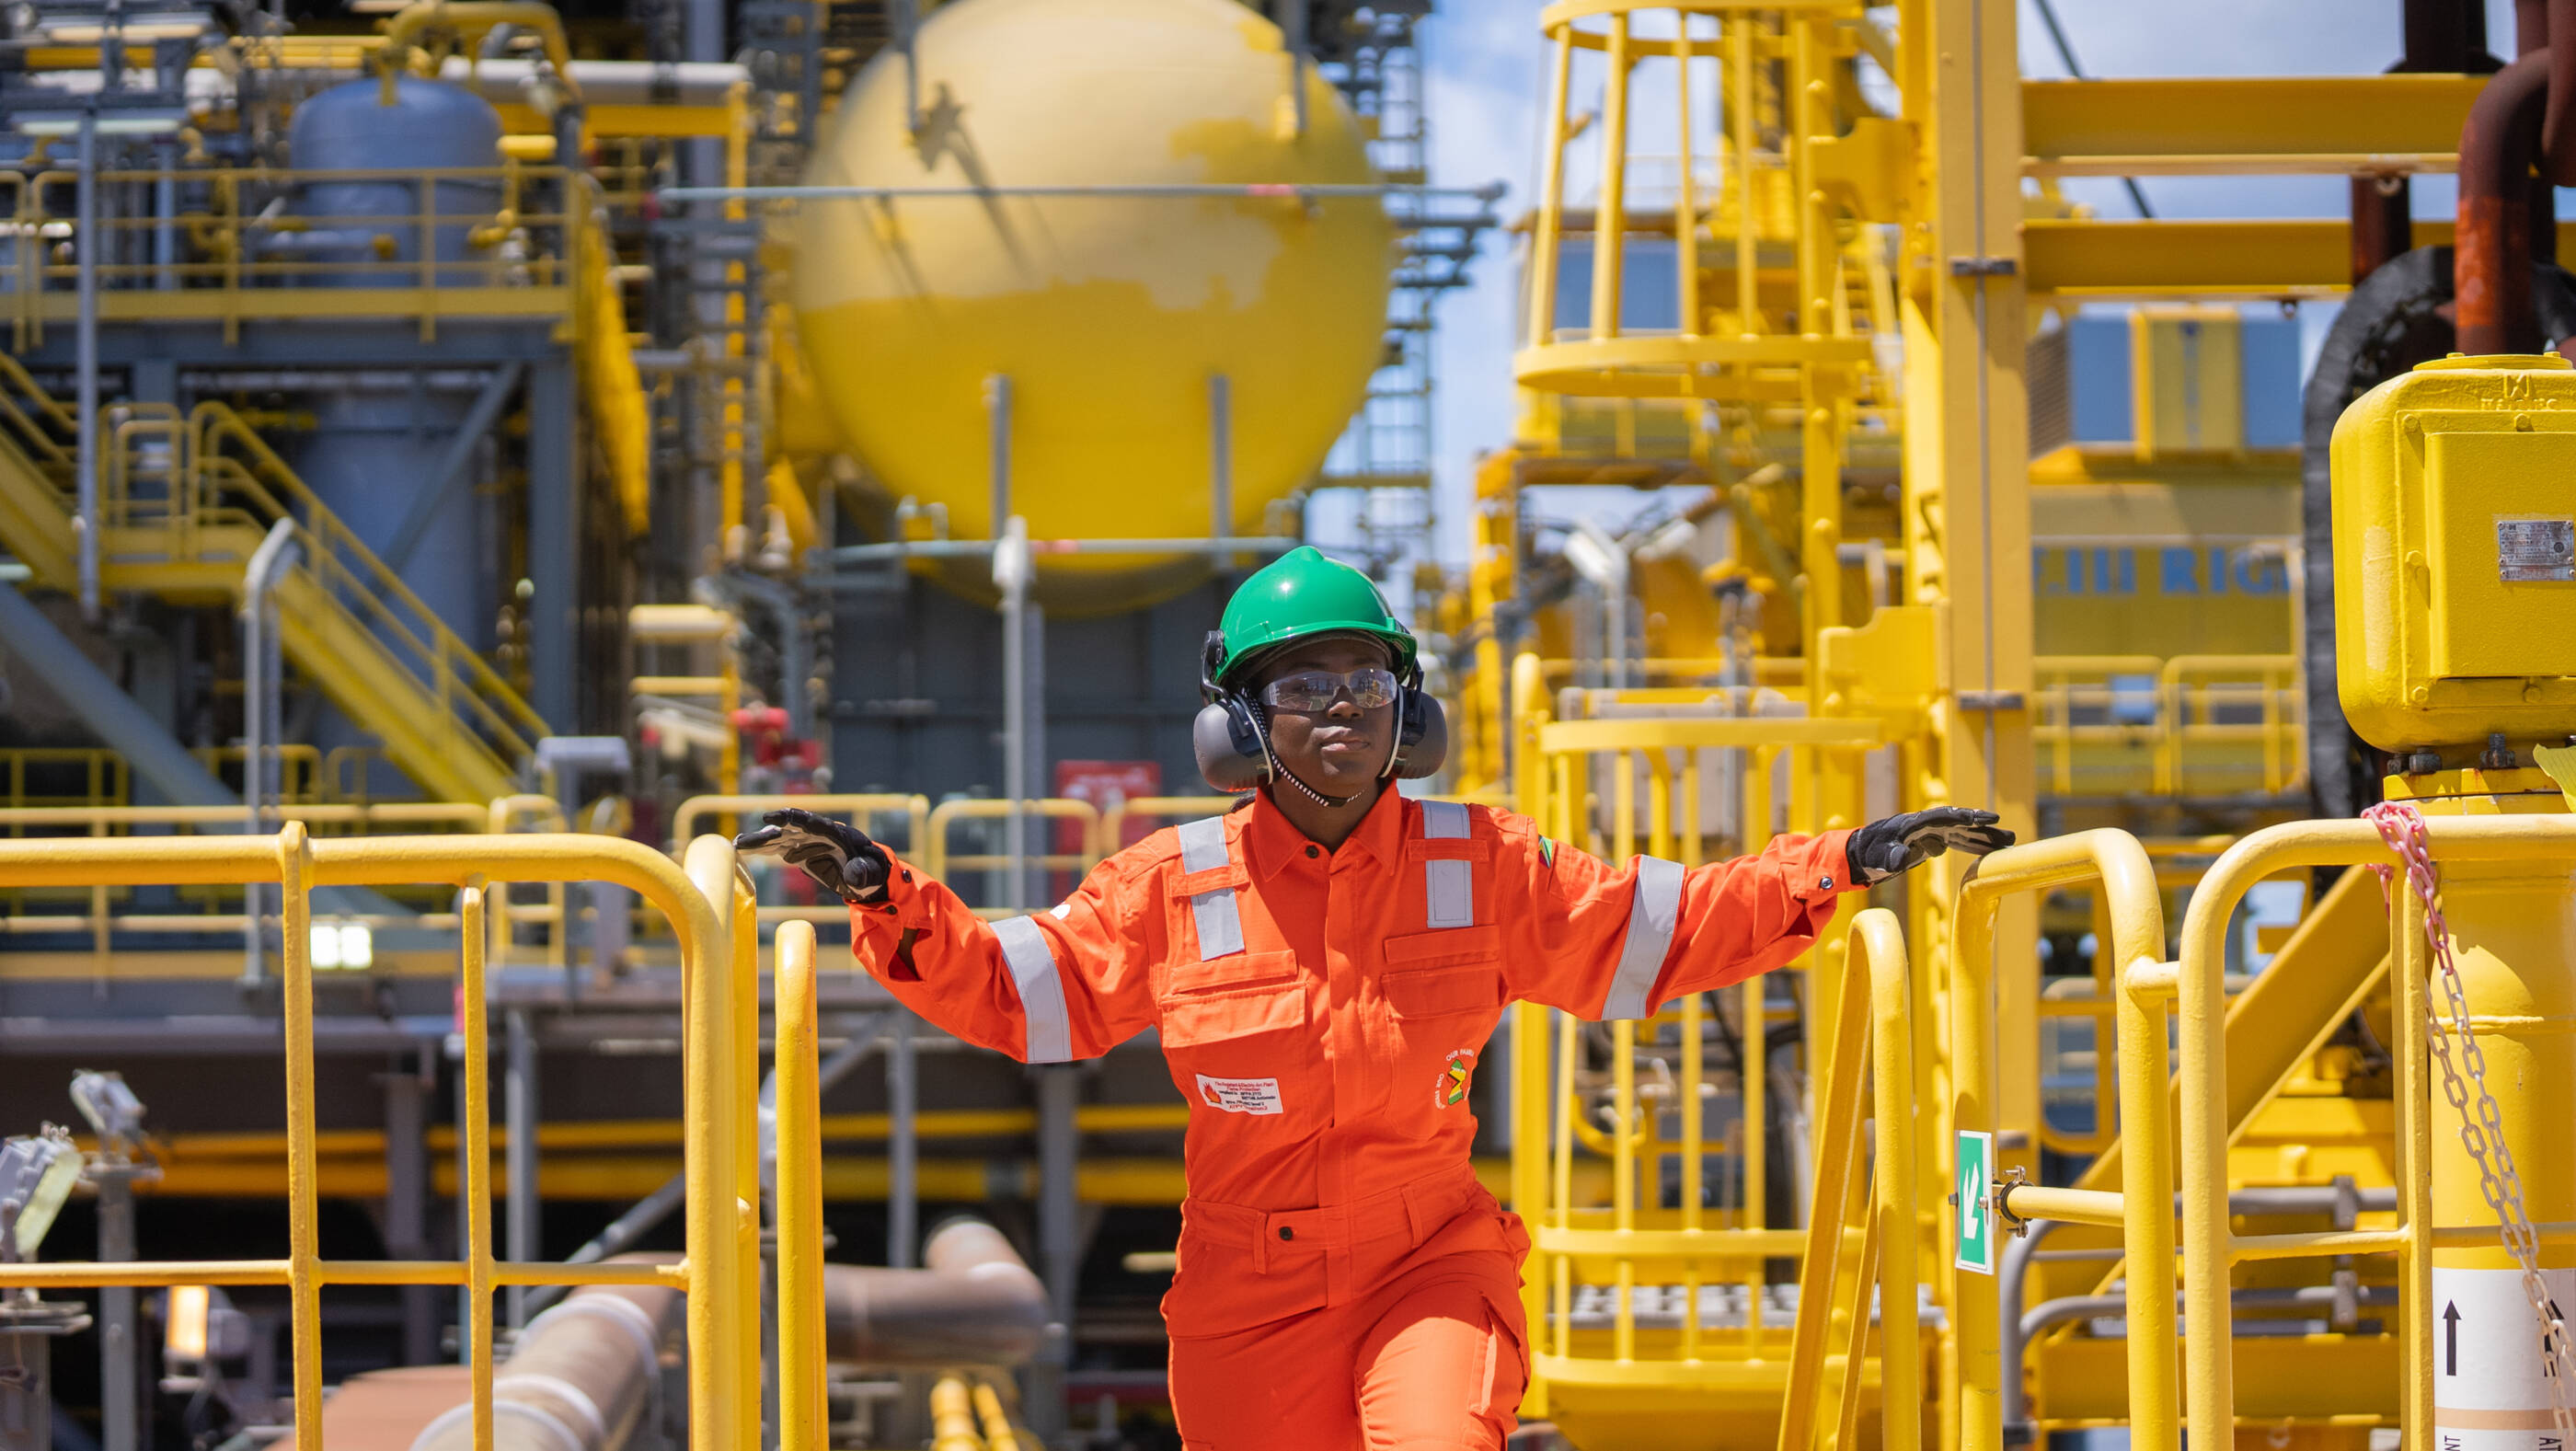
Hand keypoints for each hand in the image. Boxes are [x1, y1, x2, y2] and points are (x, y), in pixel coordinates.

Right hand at [734, 808, 891, 903]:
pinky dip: (762, 849)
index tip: (770, 819)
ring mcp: (806, 841)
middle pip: (789, 829)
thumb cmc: (871, 872)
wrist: (866, 874)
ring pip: (780, 838)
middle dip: (768, 833)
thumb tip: (854, 876)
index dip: (790, 819)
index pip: (811, 822)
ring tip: (737, 845)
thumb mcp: (871, 875)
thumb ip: (863, 874)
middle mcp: (817, 833)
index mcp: (836, 833)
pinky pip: (777, 848)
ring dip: (759, 842)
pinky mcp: (798, 851)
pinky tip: (743, 851)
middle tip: (743, 840)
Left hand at [1845, 807, 2013, 885]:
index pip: (1943, 817)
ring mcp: (1931, 832)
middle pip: (1959, 823)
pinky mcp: (1933, 841)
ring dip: (1985, 838)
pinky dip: (1975, 845)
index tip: (1983, 819)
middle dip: (1983, 829)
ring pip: (1963, 832)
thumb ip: (1890, 857)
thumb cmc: (1870, 854)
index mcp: (1913, 824)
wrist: (1863, 854)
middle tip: (2009, 836)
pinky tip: (1991, 850)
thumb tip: (1904, 858)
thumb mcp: (1878, 858)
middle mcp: (1926, 824)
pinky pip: (1958, 841)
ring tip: (2009, 843)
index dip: (1963, 817)